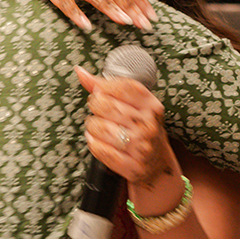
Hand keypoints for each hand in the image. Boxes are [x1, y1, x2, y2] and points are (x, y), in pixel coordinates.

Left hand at [75, 65, 184, 211]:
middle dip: (95, 106)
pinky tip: (97, 140)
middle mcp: (148, 125)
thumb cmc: (143, 131)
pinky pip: (100, 150)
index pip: (124, 87)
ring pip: (100, 128)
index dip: (104, 87)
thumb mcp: (135, 107)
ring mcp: (141, 146)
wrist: (157, 166)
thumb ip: (109, 89)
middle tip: (98, 111)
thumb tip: (81, 72)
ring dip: (92, 127)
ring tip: (97, 127)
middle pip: (107, 106)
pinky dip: (93, 144)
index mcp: (151, 106)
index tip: (97, 90)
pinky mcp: (132, 166)